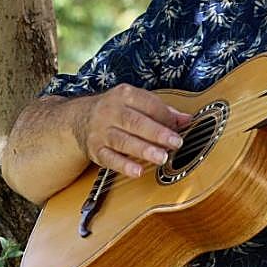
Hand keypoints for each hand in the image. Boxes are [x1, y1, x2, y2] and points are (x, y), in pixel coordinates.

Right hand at [73, 84, 190, 177]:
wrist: (80, 118)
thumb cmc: (116, 110)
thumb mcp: (136, 102)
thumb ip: (162, 111)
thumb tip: (187, 120)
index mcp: (124, 95)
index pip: (148, 104)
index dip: (165, 117)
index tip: (179, 128)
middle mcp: (111, 111)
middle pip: (135, 122)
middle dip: (157, 133)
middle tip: (175, 143)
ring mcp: (101, 131)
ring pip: (123, 141)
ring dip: (143, 150)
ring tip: (162, 157)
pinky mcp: (96, 150)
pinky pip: (110, 159)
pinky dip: (124, 166)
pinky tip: (138, 171)